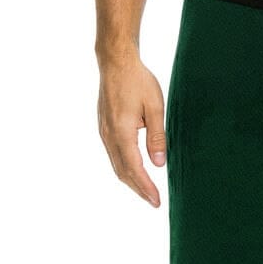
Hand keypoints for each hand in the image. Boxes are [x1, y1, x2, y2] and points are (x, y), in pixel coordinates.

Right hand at [97, 54, 167, 207]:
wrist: (115, 63)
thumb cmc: (138, 81)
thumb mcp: (155, 107)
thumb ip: (157, 136)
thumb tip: (158, 163)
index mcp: (122, 132)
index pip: (134, 168)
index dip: (145, 187)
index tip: (156, 201)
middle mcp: (109, 135)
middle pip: (122, 171)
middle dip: (138, 189)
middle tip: (153, 201)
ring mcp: (104, 132)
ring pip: (116, 164)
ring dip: (130, 180)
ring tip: (145, 190)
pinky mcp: (104, 127)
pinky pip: (113, 154)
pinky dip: (124, 167)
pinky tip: (134, 169)